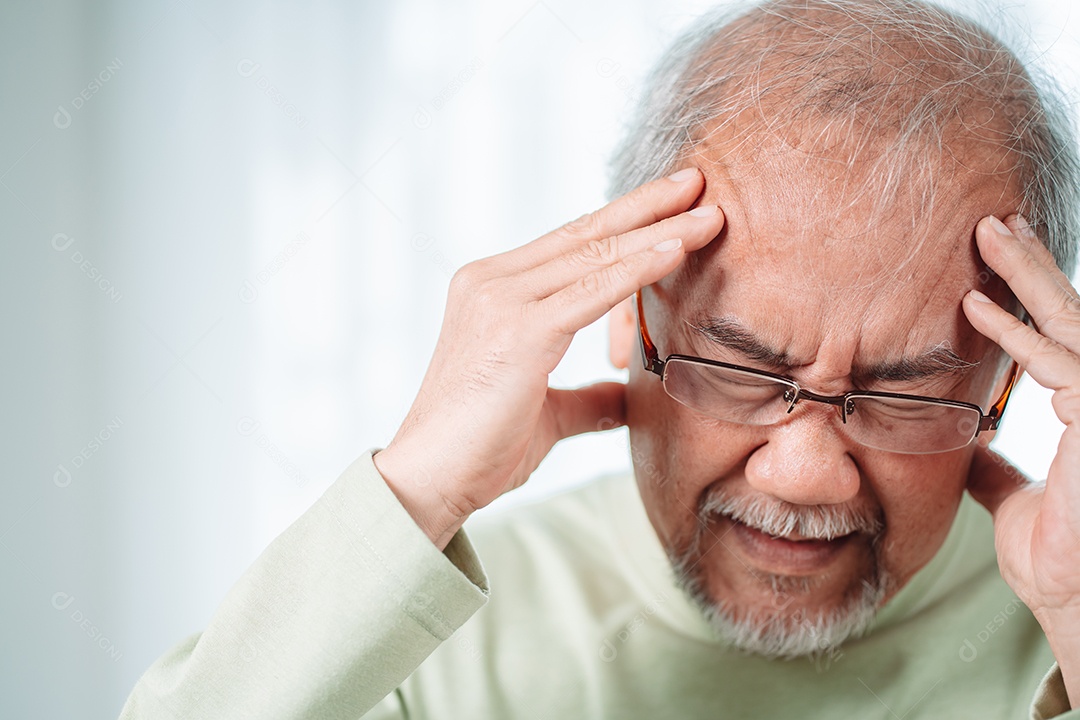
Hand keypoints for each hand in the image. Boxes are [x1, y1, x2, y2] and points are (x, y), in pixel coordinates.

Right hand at [374, 168, 725, 549]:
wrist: (429, 480)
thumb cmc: (479, 449)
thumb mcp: (544, 412)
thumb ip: (586, 398)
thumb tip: (626, 398)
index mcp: (491, 290)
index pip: (570, 244)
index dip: (624, 221)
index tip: (671, 203)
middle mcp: (491, 282)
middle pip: (585, 233)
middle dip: (647, 206)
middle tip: (697, 181)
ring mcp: (501, 300)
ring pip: (596, 254)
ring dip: (658, 231)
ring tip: (707, 211)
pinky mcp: (518, 330)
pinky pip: (593, 290)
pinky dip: (639, 268)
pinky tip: (676, 249)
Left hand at [962, 213, 1079, 705]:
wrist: (1071, 603)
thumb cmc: (1055, 558)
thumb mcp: (1013, 500)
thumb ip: (993, 470)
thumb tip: (968, 449)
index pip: (1059, 340)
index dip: (1025, 301)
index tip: (984, 272)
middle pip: (1069, 317)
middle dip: (1032, 266)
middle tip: (992, 221)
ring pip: (1070, 325)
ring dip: (1028, 276)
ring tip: (988, 233)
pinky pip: (1061, 365)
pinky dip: (1017, 336)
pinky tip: (974, 308)